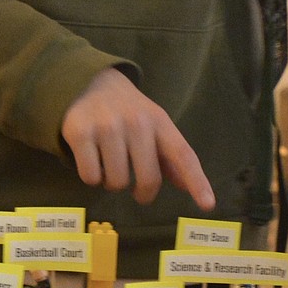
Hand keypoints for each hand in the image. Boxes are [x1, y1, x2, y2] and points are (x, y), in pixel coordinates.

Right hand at [61, 68, 214, 208]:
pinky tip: (92, 160)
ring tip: (109, 166)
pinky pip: (91, 176)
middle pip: (148, 179)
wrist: (88, 82)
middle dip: (142, 193)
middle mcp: (136, 122)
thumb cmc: (126, 112)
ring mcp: (107, 127)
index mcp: (159, 121)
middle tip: (136, 190)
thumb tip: (189, 187)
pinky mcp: (80, 132)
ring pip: (117, 182)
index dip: (196, 181)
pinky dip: (92, 177)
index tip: (208, 204)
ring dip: (113, 183)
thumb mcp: (153, 126)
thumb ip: (171, 157)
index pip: (182, 154)